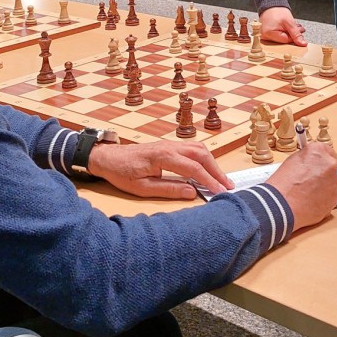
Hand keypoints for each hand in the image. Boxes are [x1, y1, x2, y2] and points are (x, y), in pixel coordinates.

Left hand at [88, 139, 233, 199]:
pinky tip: (207, 170)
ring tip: (221, 179)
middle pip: (201, 154)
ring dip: (212, 163)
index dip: (209, 180)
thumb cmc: (122, 173)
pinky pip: (192, 148)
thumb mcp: (142, 187)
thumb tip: (192, 192)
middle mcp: (169, 146)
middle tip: (228, 186)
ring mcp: (170, 144)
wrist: (108, 157)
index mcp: (163, 156)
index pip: (193, 168)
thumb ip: (169, 189)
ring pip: (199, 148)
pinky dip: (204, 158)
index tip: (220, 192)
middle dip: (217, 170)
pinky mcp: (169, 146)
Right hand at [259, 7, 306, 45]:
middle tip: (299, 28)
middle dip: (292, 34)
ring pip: (282, 37)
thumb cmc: (277, 11)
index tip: (301, 32)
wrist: (271, 4)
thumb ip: (296, 34)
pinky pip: (279, 35)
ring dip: (289, 32)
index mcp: (269, 34)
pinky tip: (288, 27)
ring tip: (295, 26)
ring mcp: (266, 35)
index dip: (294, 37)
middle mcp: (265, 36)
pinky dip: (285, 31)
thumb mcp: (289, 22)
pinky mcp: (268, 33)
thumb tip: (302, 44)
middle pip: (283, 40)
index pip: (286, 40)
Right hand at [268, 139, 336, 230]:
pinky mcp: (335, 198)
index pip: (326, 150)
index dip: (319, 159)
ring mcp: (335, 182)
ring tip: (306, 194)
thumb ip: (306, 159)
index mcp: (318, 152)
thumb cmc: (282, 184)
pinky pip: (330, 196)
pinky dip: (323, 198)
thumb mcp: (291, 161)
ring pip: (331, 182)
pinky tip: (310, 201)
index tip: (315, 164)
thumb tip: (310, 162)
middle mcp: (330, 165)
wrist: (282, 206)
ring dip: (323, 186)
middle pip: (330, 167)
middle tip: (309, 180)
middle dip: (322, 173)